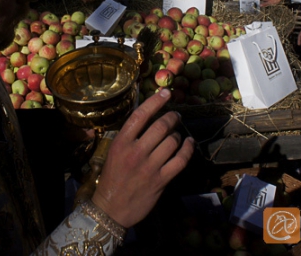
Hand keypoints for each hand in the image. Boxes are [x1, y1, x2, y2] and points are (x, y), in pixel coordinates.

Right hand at [92, 88, 193, 227]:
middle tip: (176, 116)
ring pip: (173, 141)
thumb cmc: (112, 178)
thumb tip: (148, 117)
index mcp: (121, 142)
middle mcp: (136, 152)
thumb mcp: (114, 152)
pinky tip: (189, 144)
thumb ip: (129, 136)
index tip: (166, 92)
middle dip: (172, 118)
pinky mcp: (161, 180)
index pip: (140, 115)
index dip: (155, 101)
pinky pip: (180, 160)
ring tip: (177, 135)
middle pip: (161, 126)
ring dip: (178, 135)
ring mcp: (149, 167)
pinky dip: (188, 149)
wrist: (111, 208)